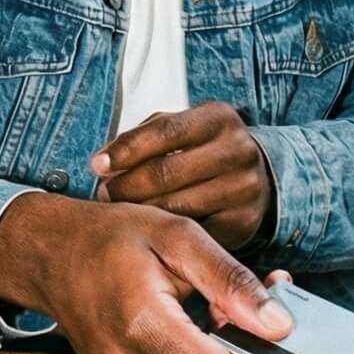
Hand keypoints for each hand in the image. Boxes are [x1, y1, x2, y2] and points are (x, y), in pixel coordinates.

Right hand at [0, 193, 292, 353]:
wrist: (50, 255)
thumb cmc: (108, 239)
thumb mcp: (176, 237)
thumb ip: (230, 281)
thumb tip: (278, 324)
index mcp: (144, 328)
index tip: (287, 330)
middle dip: (251, 347)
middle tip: (262, 298)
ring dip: (227, 350)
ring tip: (222, 302)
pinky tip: (197, 320)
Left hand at [90, 102, 274, 250]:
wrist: (257, 178)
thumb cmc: (202, 150)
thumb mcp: (181, 129)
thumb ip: (143, 137)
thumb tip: (102, 163)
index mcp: (218, 118)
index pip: (165, 131)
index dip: (126, 150)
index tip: (97, 166)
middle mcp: (238, 151)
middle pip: (167, 172)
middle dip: (126, 186)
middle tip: (103, 194)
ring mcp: (244, 189)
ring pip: (177, 207)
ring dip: (140, 213)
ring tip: (119, 213)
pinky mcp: (243, 223)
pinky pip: (194, 234)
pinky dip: (166, 234)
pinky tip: (150, 231)